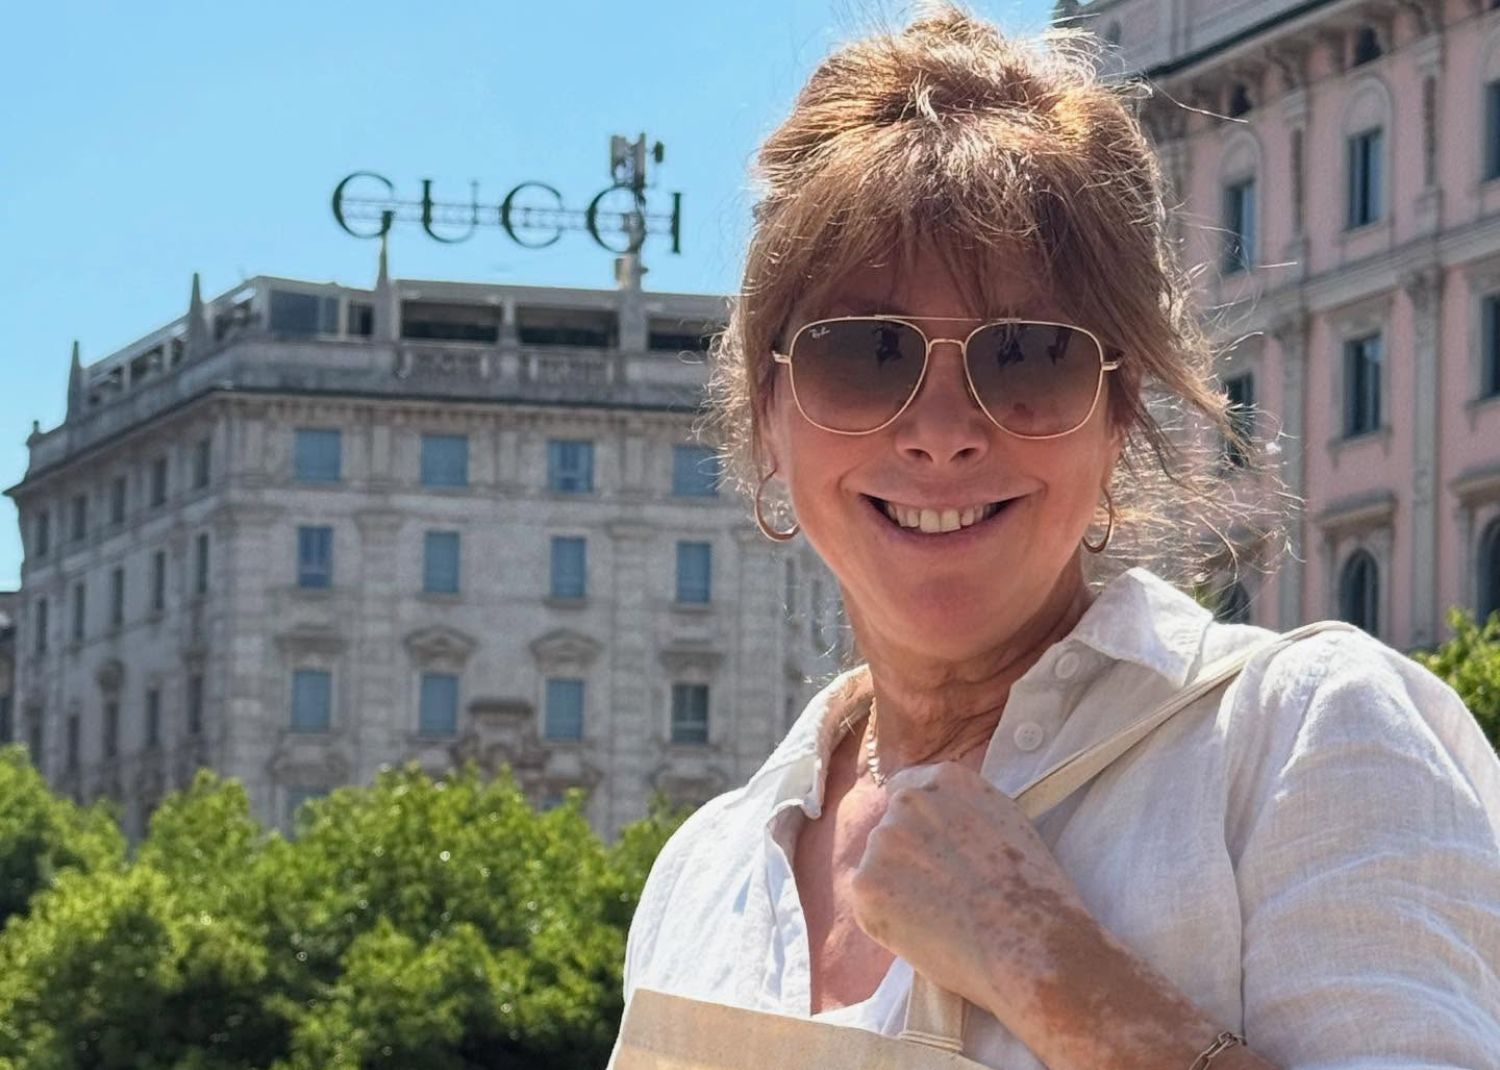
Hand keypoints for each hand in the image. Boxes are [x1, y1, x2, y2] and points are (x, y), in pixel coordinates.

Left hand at [849, 761, 1103, 1024]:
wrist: (1032, 944)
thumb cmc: (1034, 893)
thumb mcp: (1005, 823)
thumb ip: (960, 811)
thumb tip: (932, 825)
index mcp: (945, 779)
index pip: (905, 790)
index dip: (917, 826)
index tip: (932, 853)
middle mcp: (908, 800)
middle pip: (891, 830)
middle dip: (907, 859)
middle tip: (943, 896)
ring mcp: (883, 840)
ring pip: (878, 867)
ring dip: (896, 890)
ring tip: (941, 919)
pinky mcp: (865, 884)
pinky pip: (869, 902)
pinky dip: (888, 920)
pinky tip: (924, 933)